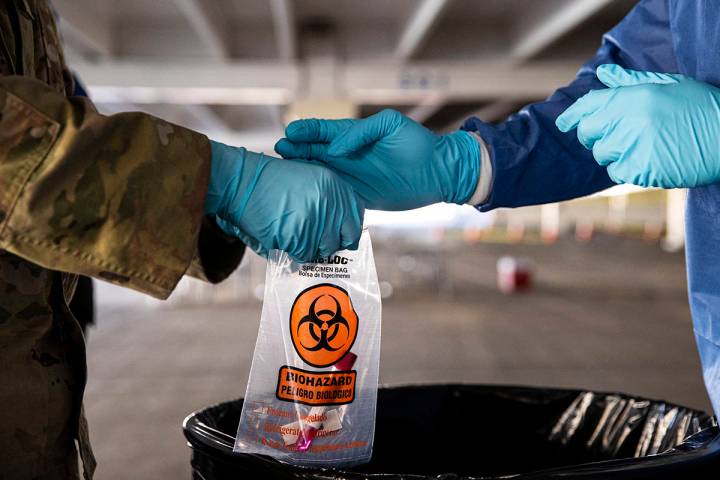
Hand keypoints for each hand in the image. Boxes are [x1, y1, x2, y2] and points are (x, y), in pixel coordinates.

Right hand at [204, 141, 363, 261]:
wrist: (241, 182)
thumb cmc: (269, 182)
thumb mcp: (307, 178)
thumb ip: (329, 200)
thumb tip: (342, 230)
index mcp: (334, 185)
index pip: (356, 215)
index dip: (350, 229)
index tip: (343, 236)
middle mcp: (329, 202)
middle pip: (343, 236)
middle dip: (331, 243)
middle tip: (314, 241)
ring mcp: (315, 220)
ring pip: (323, 249)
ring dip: (310, 248)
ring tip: (293, 236)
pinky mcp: (299, 236)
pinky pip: (304, 256)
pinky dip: (293, 253)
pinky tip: (283, 239)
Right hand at [274, 109, 480, 210]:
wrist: (438, 174)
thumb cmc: (418, 145)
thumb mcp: (391, 126)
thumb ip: (362, 132)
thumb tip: (337, 147)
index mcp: (355, 136)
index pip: (324, 132)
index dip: (307, 132)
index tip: (290, 132)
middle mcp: (349, 155)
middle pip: (316, 152)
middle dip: (297, 150)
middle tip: (279, 150)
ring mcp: (351, 176)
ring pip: (320, 172)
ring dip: (303, 171)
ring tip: (284, 168)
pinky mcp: (357, 196)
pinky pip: (332, 194)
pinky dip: (317, 193)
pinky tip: (304, 193)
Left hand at [556, 64, 719, 187]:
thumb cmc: (701, 108)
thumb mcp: (669, 85)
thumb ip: (630, 83)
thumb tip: (604, 75)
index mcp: (634, 97)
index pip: (589, 105)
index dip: (572, 115)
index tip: (562, 123)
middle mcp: (629, 120)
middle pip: (589, 133)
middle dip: (596, 136)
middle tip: (615, 135)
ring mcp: (634, 146)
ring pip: (602, 155)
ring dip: (615, 153)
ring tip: (642, 145)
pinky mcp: (641, 169)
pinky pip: (618, 172)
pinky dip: (628, 169)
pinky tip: (649, 159)